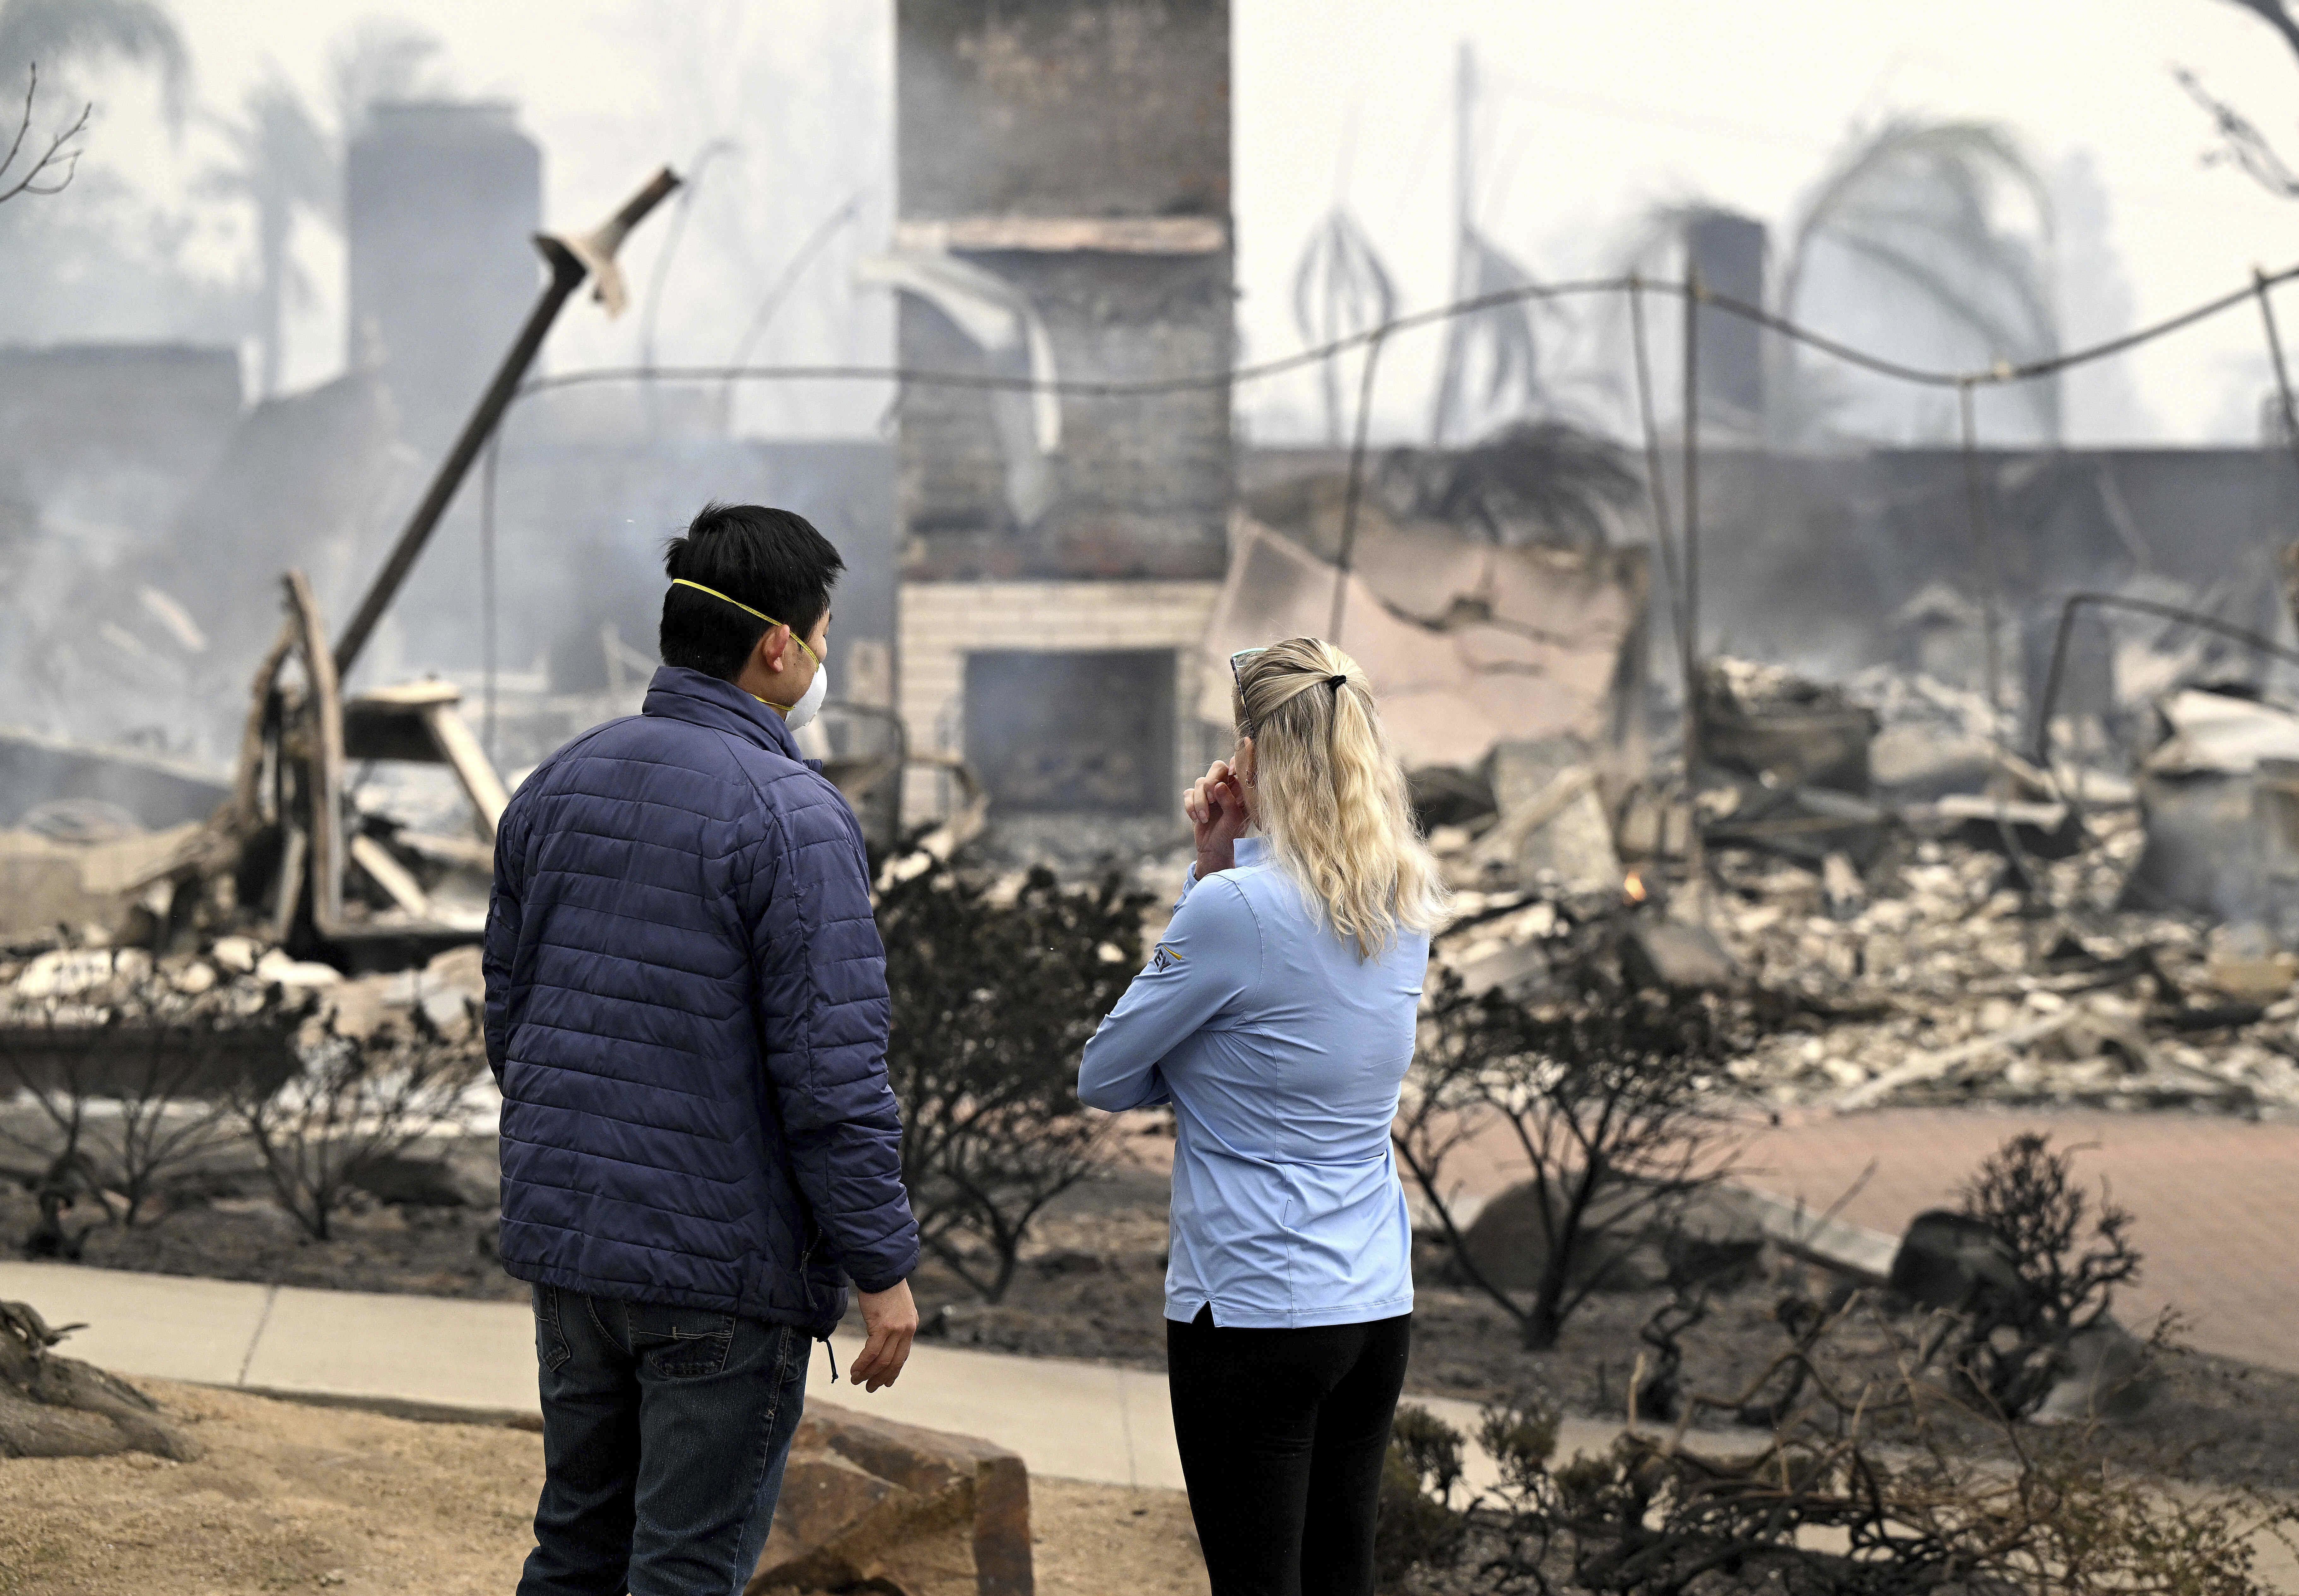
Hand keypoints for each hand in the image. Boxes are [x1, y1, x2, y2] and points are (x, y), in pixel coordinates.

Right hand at [850, 1280, 916, 1391]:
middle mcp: (907, 1330)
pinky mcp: (883, 1326)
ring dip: (869, 1373)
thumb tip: (885, 1337)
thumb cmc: (885, 1286)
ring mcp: (896, 1329)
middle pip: (894, 1362)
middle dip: (881, 1377)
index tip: (886, 1382)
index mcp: (911, 1326)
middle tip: (870, 1388)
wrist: (882, 1270)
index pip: (903, 1355)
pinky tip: (854, 1370)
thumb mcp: (897, 1307)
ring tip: (857, 1381)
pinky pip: (872, 1352)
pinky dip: (862, 1363)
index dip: (894, 1371)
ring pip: (882, 1360)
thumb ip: (895, 1323)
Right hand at [1183, 759, 1249, 875]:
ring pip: (1200, 782)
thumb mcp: (1234, 819)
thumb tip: (1219, 785)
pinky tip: (1196, 819)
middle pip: (1217, 767)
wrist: (1214, 852)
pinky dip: (1190, 806)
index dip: (1234, 764)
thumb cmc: (1230, 836)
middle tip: (1212, 799)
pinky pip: (1188, 793)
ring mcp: (1210, 793)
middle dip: (1211, 781)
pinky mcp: (1196, 800)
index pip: (1238, 765)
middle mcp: (1226, 787)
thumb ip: (1229, 801)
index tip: (1231, 773)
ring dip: (1199, 801)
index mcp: (1241, 789)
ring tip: (1204, 818)